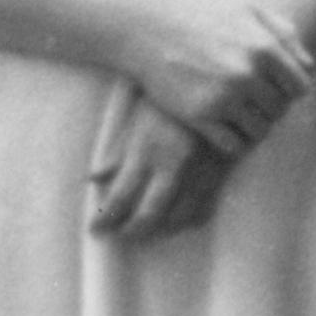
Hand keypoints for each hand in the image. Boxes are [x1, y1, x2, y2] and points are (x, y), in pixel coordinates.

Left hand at [85, 80, 236, 241]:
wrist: (211, 79)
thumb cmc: (165, 100)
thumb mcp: (137, 121)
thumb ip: (117, 153)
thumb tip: (94, 179)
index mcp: (147, 150)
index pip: (120, 196)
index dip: (105, 219)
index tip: (95, 230)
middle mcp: (172, 163)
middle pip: (149, 213)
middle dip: (132, 231)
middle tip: (121, 235)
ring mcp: (199, 168)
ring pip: (178, 216)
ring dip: (161, 229)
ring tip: (148, 230)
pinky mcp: (221, 169)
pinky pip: (205, 207)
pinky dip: (190, 220)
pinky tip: (179, 219)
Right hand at [119, 0, 315, 154]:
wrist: (150, 30)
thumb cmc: (202, 16)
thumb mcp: (249, 8)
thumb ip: (284, 32)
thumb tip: (308, 64)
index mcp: (265, 47)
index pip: (300, 87)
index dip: (291, 89)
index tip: (276, 87)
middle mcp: (248, 74)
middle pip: (280, 110)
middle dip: (272, 107)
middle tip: (254, 100)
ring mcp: (224, 98)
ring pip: (260, 131)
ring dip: (255, 126)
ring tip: (241, 114)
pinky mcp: (200, 117)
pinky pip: (234, 145)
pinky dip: (235, 141)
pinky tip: (226, 127)